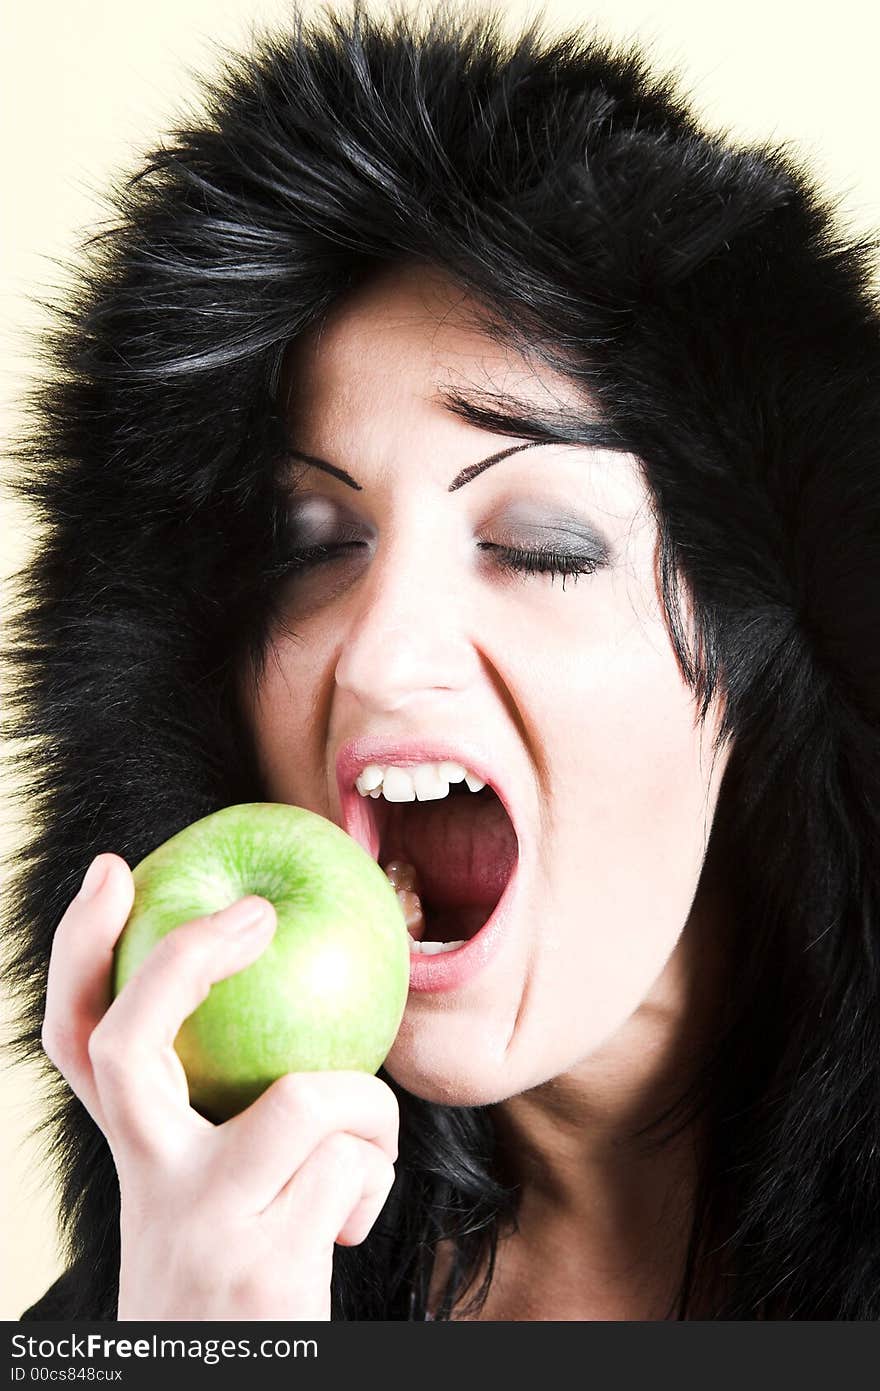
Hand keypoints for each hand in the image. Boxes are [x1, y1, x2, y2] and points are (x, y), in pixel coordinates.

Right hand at [41, 853, 398, 1319]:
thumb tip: (302, 999)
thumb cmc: (243, 1279)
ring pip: (306, 1097)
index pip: (78, 1040)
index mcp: (137, 1157)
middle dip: (184, 957)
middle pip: (128, 1045)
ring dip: (365, 1108)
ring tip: (362, 1149)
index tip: (115, 873)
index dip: (79, 951)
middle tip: (255, 914)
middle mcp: (148, 1184)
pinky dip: (375, 1180)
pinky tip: (352, 1222)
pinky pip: (354, 1165)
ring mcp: (201, 1224)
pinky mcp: (264, 1267)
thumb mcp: (214, 1195)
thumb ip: (231, 1117)